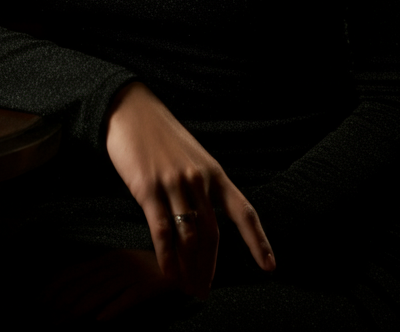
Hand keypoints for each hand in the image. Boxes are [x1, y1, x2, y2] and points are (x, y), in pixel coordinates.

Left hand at [41, 247, 180, 322]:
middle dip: (60, 303)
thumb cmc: (147, 271)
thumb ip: (99, 279)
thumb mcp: (120, 269)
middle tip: (43, 320)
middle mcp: (115, 263)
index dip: (53, 286)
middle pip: (82, 284)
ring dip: (78, 310)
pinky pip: (128, 299)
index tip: (36, 302)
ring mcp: (131, 274)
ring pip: (99, 293)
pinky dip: (113, 309)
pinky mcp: (147, 286)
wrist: (183, 265)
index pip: (73, 271)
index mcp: (106, 258)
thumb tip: (72, 295)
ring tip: (61, 324)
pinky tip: (100, 321)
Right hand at [104, 81, 275, 298]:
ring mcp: (174, 184)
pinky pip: (161, 231)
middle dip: (209, 267)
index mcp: (214, 172)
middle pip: (212, 235)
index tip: (269, 267)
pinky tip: (168, 273)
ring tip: (186, 287)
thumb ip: (201, 186)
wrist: (130, 110)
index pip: (243, 211)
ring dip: (189, 267)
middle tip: (203, 290)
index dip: (258, 241)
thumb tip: (203, 224)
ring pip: (189, 236)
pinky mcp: (148, 188)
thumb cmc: (159, 135)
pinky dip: (167, 257)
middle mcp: (198, 179)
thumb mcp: (191, 156)